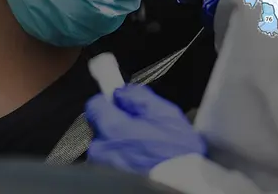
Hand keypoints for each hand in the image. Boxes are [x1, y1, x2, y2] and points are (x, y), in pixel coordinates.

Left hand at [85, 85, 205, 174]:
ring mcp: (101, 167)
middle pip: (99, 128)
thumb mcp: (167, 115)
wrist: (183, 185)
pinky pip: (107, 164)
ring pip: (104, 147)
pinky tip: (138, 164)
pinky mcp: (103, 180)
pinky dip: (119, 162)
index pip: (94, 105)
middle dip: (115, 126)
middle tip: (139, 131)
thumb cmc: (178, 156)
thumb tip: (123, 92)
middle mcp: (101, 150)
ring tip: (142, 151)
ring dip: (117, 146)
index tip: (119, 103)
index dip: (109, 102)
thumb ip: (139, 97)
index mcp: (113, 128)